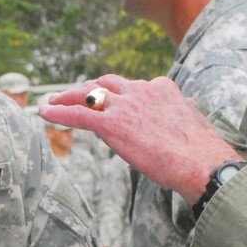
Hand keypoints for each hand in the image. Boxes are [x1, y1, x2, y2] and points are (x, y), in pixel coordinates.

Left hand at [40, 76, 239, 203]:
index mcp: (162, 88)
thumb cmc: (202, 151)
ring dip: (68, 97)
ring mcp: (125, 105)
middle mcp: (141, 91)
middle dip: (88, 88)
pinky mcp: (112, 124)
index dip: (118, 95)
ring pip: (89, 94)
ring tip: (53, 102)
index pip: (133, 86)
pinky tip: (44, 113)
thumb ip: (184, 110)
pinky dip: (59, 112)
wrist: (202, 163)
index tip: (111, 102)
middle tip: (72, 95)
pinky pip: (78, 114)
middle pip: (106, 83)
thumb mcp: (194, 121)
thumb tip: (188, 106)